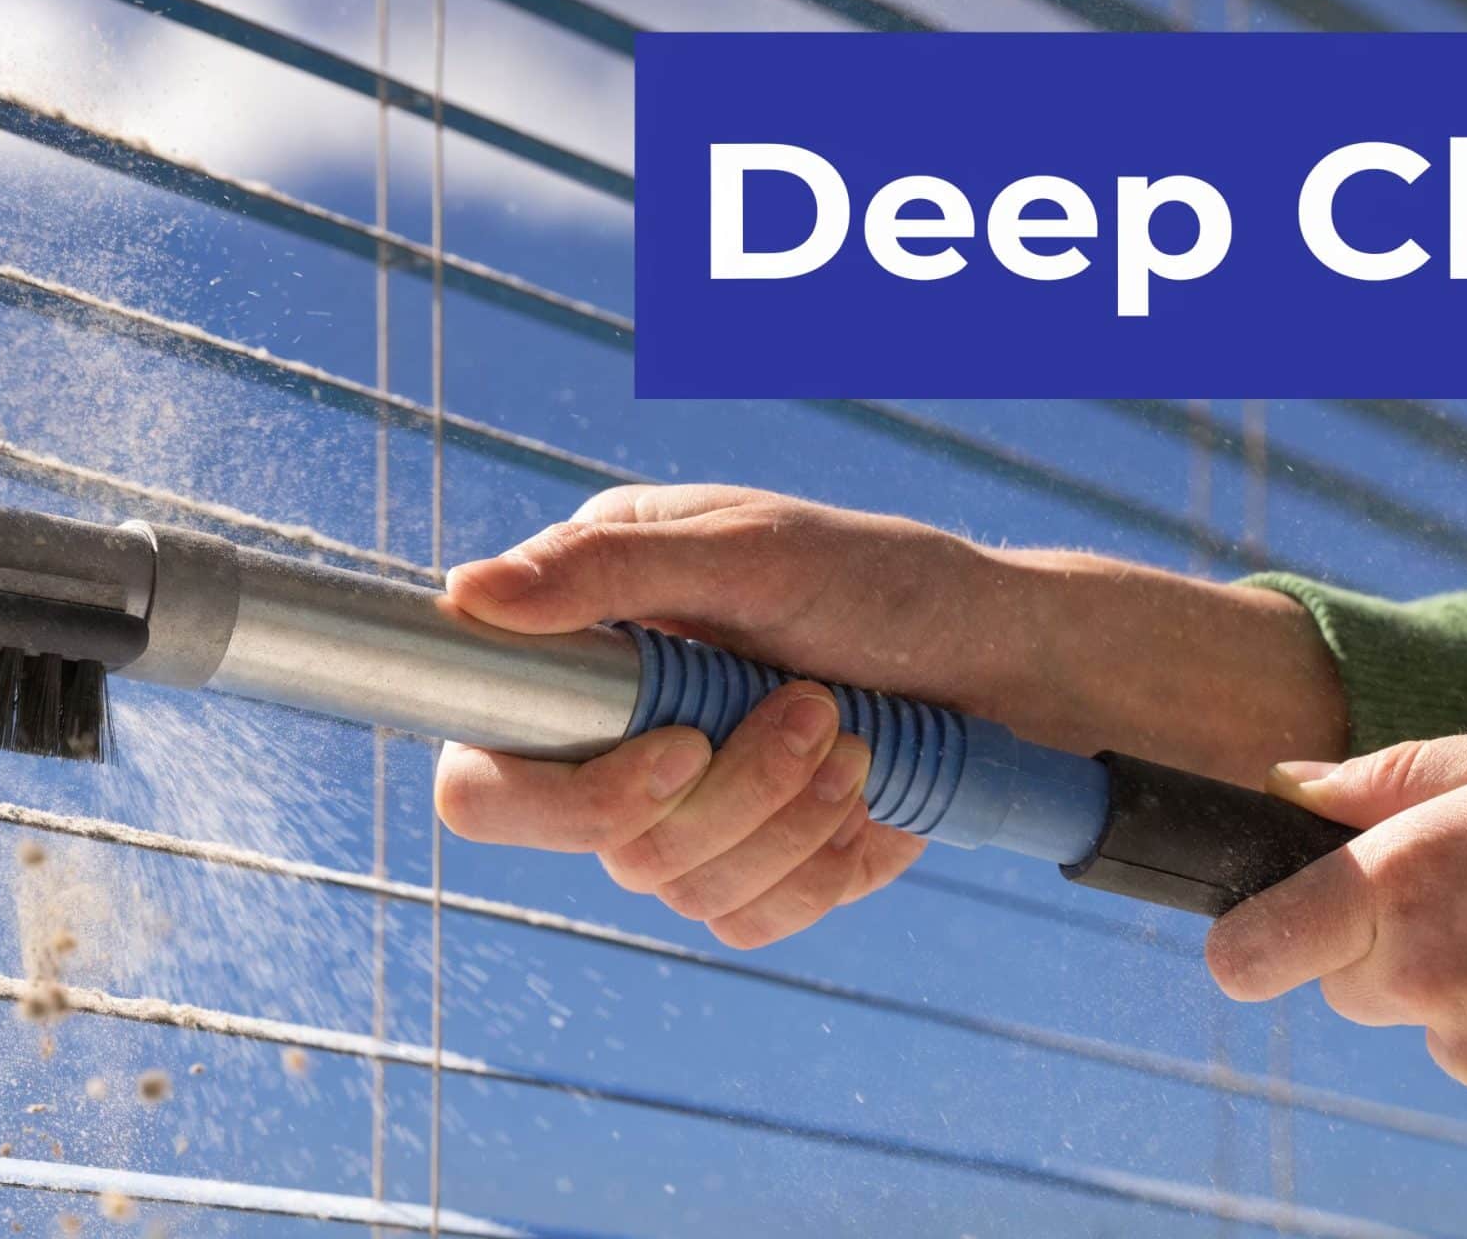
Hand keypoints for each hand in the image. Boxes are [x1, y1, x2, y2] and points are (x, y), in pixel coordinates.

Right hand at [431, 483, 1345, 947]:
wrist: (1000, 657)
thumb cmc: (877, 578)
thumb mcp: (748, 547)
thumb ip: (606, 571)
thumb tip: (465, 597)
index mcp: (582, 654)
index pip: (483, 774)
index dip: (559, 794)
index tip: (679, 747)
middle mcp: (611, 742)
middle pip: (593, 846)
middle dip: (727, 793)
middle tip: (814, 707)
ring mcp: (679, 816)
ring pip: (679, 887)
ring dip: (789, 814)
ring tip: (854, 731)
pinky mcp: (747, 871)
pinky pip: (747, 919)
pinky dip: (820, 861)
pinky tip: (865, 788)